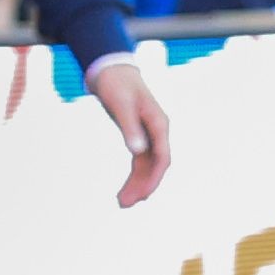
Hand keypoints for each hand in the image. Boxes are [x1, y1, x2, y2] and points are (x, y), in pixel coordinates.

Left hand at [86, 55, 173, 206]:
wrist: (112, 70)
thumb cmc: (117, 84)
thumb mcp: (121, 104)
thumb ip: (130, 128)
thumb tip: (137, 152)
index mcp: (159, 124)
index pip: (162, 158)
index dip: (154, 178)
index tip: (142, 195)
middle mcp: (158, 132)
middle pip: (156, 166)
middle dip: (143, 186)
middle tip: (124, 204)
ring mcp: (149, 135)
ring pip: (147, 167)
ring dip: (137, 184)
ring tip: (121, 202)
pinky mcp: (138, 136)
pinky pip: (140, 162)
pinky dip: (133, 176)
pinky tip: (124, 189)